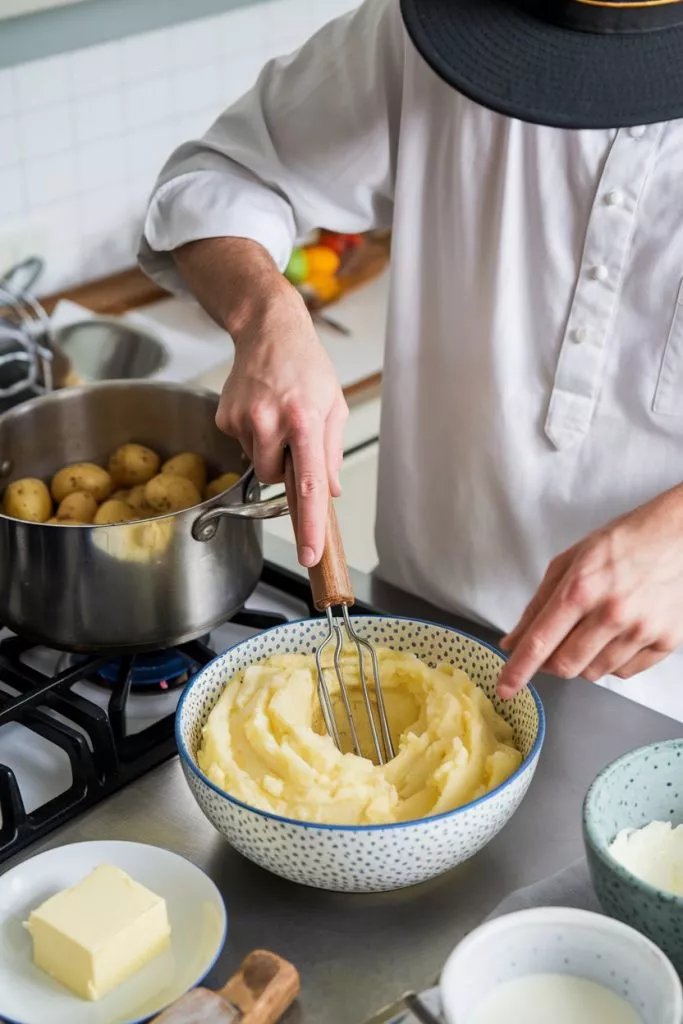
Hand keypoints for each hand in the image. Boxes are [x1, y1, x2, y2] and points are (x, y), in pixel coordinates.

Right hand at [217, 282, 346, 567]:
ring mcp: (243, 419)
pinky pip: (243, 445)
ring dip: (271, 450)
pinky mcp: (225, 418)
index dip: (310, 523)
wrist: (268, 330)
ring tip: (277, 415)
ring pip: (259, 463)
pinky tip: (261, 409)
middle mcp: (270, 421)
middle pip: (276, 479)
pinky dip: (254, 436)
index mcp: (305, 420)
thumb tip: (329, 492)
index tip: (309, 552)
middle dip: (287, 468)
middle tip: (295, 436)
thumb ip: (332, 453)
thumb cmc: (306, 366)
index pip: (308, 483)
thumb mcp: (334, 406)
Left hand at [496, 486, 682, 697]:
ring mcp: (641, 630)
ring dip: (583, 661)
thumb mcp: (569, 563)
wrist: (676, 536)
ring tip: (593, 629)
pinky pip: (624, 672)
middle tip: (555, 646)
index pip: (540, 642)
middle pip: (565, 666)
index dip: (518, 670)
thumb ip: (537, 606)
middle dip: (551, 663)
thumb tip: (513, 642)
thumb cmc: (620, 545)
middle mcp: (611, 613)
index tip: (505, 687)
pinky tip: (617, 634)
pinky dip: (612, 661)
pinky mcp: (665, 641)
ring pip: (594, 673)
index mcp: (581, 588)